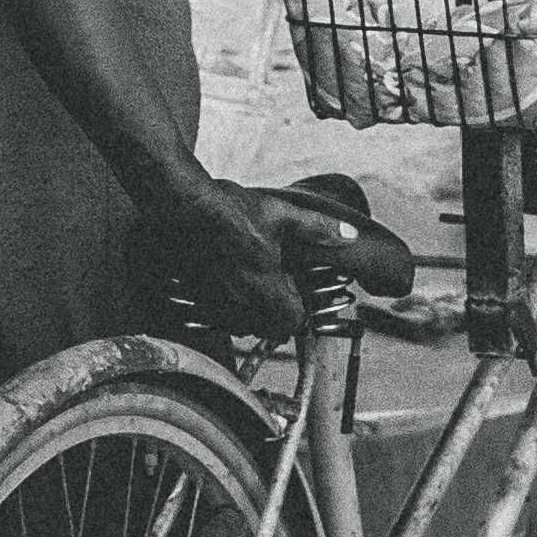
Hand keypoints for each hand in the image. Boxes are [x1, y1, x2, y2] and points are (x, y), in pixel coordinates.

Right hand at [153, 181, 307, 345]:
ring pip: (242, 325)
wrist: (188, 208)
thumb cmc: (229, 212)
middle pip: (267, 329)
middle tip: (279, 298)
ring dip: (253, 315)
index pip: (291, 322)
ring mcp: (218, 301)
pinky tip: (231, 286)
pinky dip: (230, 309)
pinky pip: (220, 316)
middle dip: (276, 317)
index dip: (299, 314)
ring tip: (256, 293)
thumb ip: (317, 228)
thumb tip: (348, 234)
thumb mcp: (281, 214)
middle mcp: (242, 300)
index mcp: (266, 285)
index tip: (299, 301)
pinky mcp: (199, 296)